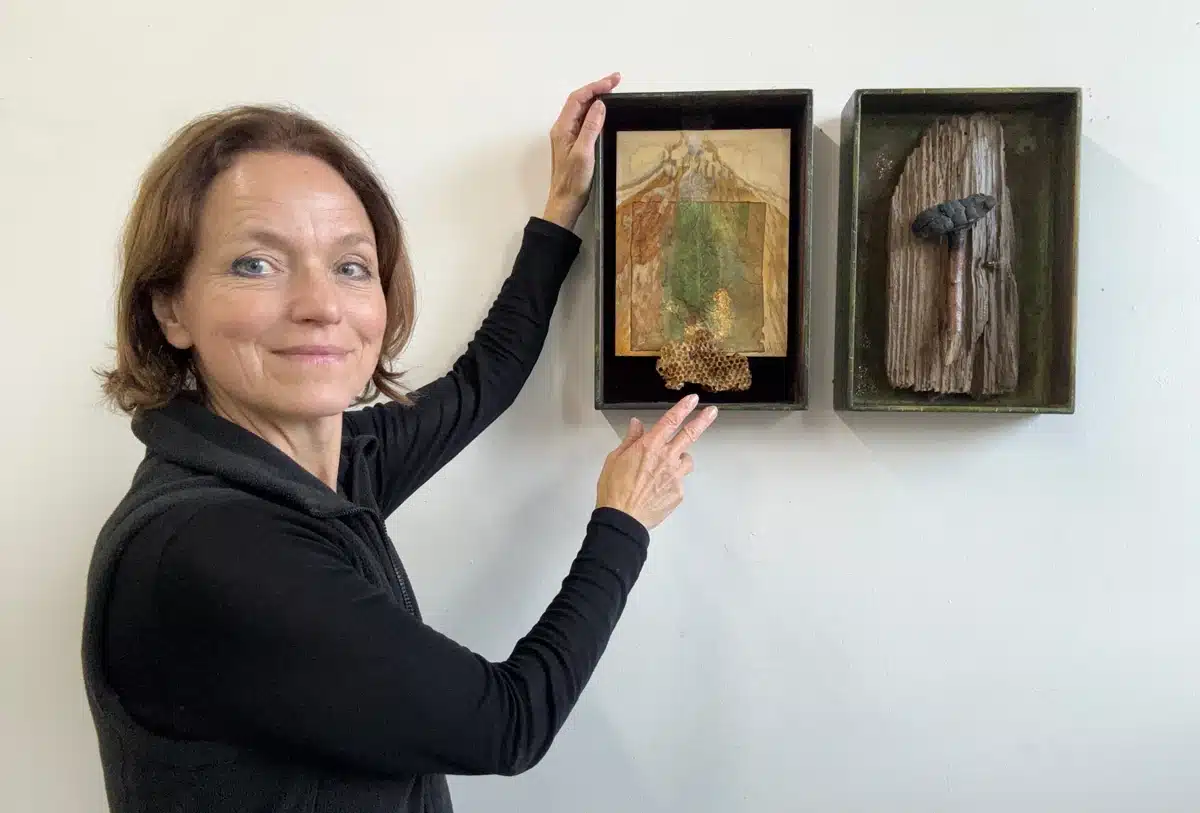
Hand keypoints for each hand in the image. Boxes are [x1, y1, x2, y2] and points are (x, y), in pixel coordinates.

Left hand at [542, 72, 621, 229]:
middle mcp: (563, 129)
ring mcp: (568, 136)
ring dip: (597, 98)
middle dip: (597, 88)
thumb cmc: (573, 181)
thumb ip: (591, 127)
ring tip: (613, 90)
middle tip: (616, 81)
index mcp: (562, 128)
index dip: (595, 87)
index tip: (613, 82)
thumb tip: (600, 105)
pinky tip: (605, 111)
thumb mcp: (584, 153)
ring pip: (582, 110)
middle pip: (579, 100)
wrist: (565, 202)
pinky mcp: (574, 143)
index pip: (578, 99)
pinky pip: (584, 121)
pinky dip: (596, 112)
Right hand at [595, 394, 717, 529]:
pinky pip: (679, 481)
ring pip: (686, 460)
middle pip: (690, 434)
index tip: (692, 399)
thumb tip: (636, 424)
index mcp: (649, 446)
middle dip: (703, 420)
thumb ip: (630, 440)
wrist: (622, 519)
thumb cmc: (614, 490)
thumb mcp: (615, 459)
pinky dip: (671, 482)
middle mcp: (666, 458)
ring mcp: (675, 476)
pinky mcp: (678, 492)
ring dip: (680, 459)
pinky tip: (657, 490)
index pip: (670, 420)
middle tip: (712, 412)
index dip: (683, 407)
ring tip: (665, 469)